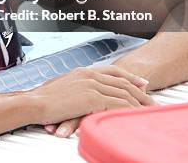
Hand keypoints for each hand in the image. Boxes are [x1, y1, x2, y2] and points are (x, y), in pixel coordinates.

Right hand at [30, 65, 153, 133]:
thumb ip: (76, 88)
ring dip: (138, 101)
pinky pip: (116, 103)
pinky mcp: (91, 97)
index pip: (112, 71)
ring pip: (122, 92)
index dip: (129, 76)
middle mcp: (88, 75)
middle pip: (121, 81)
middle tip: (152, 99)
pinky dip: (128, 109)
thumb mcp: (62, 89)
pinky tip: (135, 115)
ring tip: (149, 111)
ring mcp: (90, 85)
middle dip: (140, 90)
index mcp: (82, 72)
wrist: (34, 103)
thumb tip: (82, 95)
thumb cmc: (43, 100)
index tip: (141, 82)